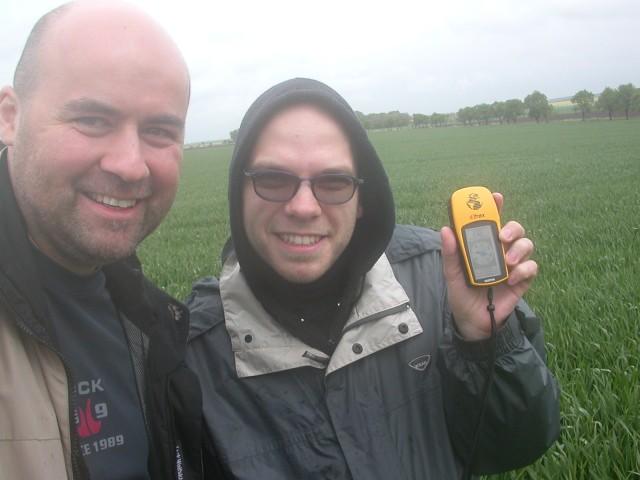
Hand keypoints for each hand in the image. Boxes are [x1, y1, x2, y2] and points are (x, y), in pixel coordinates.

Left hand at [440, 193, 537, 340]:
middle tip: (502, 237)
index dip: (495, 207)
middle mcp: (500, 251)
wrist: (472, 321)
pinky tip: (511, 278)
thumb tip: (446, 230)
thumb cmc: (461, 295)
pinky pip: (531, 267)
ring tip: (508, 260)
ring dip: (519, 248)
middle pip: (515, 229)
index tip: (496, 197)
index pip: (492, 221)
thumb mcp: (452, 274)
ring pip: (526, 244)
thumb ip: (450, 254)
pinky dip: (523, 269)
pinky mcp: (522, 280)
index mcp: (483, 245)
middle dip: (512, 228)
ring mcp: (513, 265)